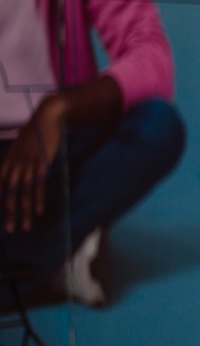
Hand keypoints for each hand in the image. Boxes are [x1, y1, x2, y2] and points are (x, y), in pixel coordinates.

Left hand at [1, 95, 65, 232]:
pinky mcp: (42, 164)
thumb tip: (17, 162)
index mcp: (9, 159)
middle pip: (10, 193)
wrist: (48, 116)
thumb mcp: (22, 142)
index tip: (2, 214)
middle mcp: (16, 164)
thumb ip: (18, 155)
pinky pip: (38, 186)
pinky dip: (38, 199)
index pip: (1, 184)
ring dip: (24, 212)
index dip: (0, 199)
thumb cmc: (36, 128)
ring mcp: (28, 165)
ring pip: (24, 193)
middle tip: (11, 229)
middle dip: (10, 212)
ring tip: (26, 226)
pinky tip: (38, 211)